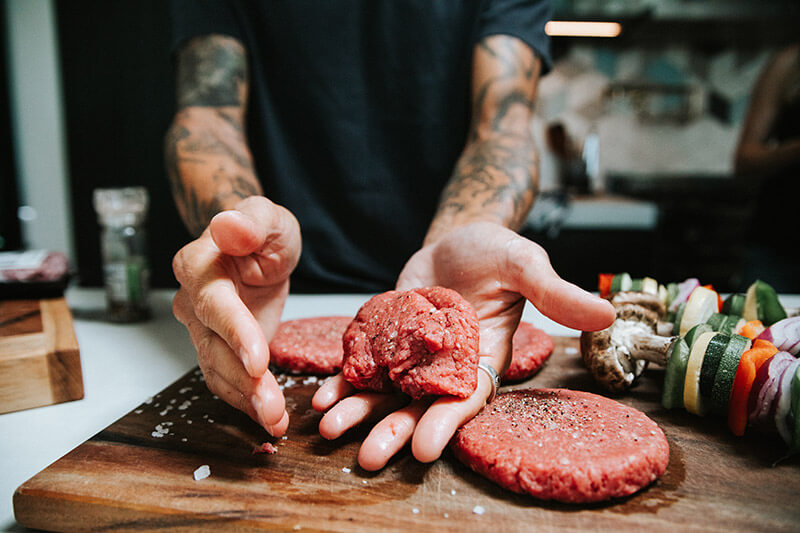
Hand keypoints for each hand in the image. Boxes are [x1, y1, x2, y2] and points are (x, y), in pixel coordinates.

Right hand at [172, 196, 301, 435]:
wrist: (254, 248)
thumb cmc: (262, 230)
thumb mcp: (269, 216)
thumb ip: (252, 220)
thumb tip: (229, 225)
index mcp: (199, 265)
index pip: (215, 304)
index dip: (235, 333)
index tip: (258, 361)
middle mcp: (192, 301)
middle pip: (213, 347)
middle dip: (243, 382)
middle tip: (272, 410)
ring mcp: (201, 329)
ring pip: (217, 371)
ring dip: (245, 400)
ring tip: (275, 422)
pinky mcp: (217, 348)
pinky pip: (225, 380)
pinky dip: (246, 402)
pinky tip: (270, 419)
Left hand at [312, 222, 614, 469]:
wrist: (455, 239)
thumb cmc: (494, 250)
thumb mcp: (524, 263)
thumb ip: (555, 292)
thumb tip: (606, 314)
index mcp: (483, 358)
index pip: (467, 399)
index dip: (448, 423)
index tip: (425, 446)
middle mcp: (446, 367)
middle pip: (420, 407)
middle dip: (395, 431)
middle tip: (369, 457)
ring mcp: (412, 357)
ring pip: (385, 393)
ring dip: (360, 413)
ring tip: (332, 429)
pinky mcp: (385, 342)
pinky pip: (363, 367)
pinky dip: (343, 382)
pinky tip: (322, 396)